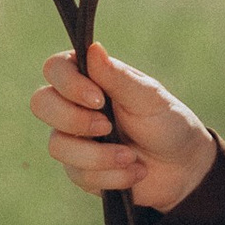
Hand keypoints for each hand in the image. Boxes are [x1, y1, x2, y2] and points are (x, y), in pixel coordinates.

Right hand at [29, 41, 216, 214]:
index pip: (55, 69)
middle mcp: (75, 106)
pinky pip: (79, 174)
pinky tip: (135, 172)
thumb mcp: (149, 98)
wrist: (183, 168)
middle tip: (107, 127)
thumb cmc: (167, 123)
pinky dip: (112, 175)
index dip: (68, 84)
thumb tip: (92, 49)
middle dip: (73, 120)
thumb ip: (118, 77)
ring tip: (131, 157)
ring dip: (98, 155)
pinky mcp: (81, 170)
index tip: (98, 99)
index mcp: (91, 78)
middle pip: (41, 103)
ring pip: (57, 145)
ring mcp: (74, 139)